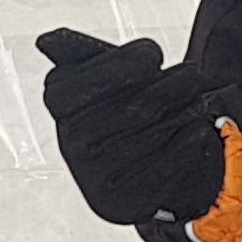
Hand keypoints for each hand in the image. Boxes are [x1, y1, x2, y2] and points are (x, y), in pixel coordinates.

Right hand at [36, 28, 225, 227]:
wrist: (139, 166)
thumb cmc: (121, 106)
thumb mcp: (101, 75)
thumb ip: (80, 53)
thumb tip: (46, 41)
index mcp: (60, 104)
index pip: (84, 83)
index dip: (121, 65)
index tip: (154, 54)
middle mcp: (72, 144)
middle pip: (132, 108)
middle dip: (170, 85)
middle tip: (193, 76)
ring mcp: (95, 177)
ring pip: (153, 133)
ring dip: (185, 110)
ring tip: (195, 100)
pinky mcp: (123, 200)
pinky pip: (167, 163)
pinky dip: (189, 141)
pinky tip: (195, 129)